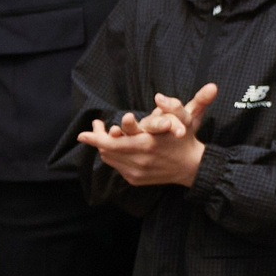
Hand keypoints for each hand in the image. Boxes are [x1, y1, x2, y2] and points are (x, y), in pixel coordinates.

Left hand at [77, 84, 216, 186]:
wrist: (191, 166)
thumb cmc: (185, 139)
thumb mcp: (185, 119)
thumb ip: (173, 106)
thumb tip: (158, 96)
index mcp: (148, 144)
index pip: (112, 142)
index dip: (96, 137)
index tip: (85, 132)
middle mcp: (140, 160)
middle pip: (107, 150)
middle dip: (95, 140)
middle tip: (87, 133)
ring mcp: (136, 171)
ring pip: (110, 159)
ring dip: (102, 147)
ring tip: (99, 136)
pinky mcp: (135, 179)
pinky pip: (116, 166)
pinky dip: (112, 156)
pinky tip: (113, 148)